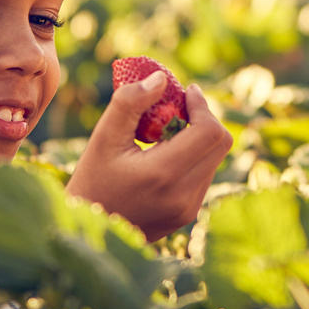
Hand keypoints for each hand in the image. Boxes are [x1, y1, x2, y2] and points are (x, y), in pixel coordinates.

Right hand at [66, 72, 232, 240]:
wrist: (87, 231)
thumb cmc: (92, 178)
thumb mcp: (103, 137)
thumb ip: (130, 102)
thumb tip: (162, 78)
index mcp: (164, 174)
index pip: (209, 131)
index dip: (203, 105)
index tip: (187, 92)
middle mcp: (183, 195)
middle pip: (221, 143)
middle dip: (204, 118)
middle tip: (180, 107)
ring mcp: (188, 209)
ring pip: (215, 159)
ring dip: (199, 138)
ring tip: (167, 133)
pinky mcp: (187, 215)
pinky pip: (205, 175)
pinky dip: (194, 157)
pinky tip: (166, 155)